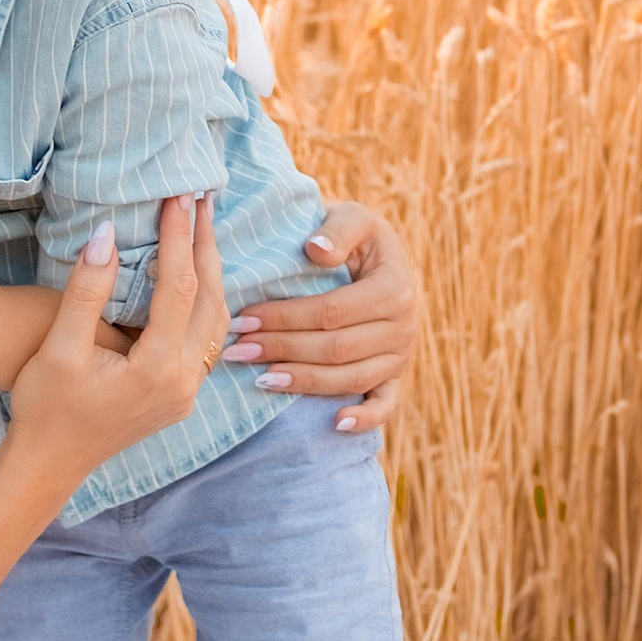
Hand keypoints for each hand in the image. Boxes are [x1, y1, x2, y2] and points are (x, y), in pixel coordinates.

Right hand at [3, 196, 225, 491]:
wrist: (49, 462)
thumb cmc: (45, 406)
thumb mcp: (59, 346)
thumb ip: (86, 289)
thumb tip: (107, 233)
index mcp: (159, 368)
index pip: (180, 286)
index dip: (178, 237)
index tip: (176, 197)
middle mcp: (185, 381)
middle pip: (210, 299)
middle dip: (206, 245)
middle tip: (201, 199)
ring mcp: (187, 392)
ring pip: (216, 320)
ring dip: (212, 272)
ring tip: (203, 228)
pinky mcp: (181, 395)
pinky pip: (207, 338)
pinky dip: (206, 300)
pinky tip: (196, 278)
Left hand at [221, 199, 417, 433]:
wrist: (380, 255)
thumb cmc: (357, 235)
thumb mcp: (352, 217)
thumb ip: (337, 229)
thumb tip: (315, 250)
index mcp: (394, 287)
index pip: (332, 311)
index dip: (285, 318)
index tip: (243, 319)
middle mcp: (404, 326)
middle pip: (336, 348)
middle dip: (282, 350)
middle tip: (237, 350)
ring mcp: (401, 355)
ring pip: (350, 378)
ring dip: (303, 382)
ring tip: (261, 380)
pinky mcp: (396, 375)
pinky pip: (385, 403)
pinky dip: (364, 418)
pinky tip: (335, 423)